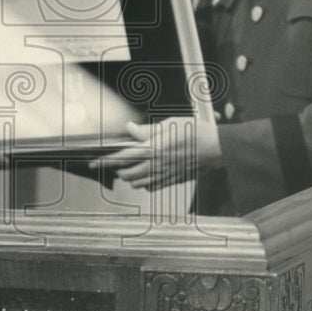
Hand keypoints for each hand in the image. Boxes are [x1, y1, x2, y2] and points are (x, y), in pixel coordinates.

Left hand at [89, 115, 220, 190]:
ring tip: (131, 166)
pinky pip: (151, 187)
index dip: (105, 160)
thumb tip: (130, 129)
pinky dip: (144, 182)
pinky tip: (147, 173)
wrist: (217, 148)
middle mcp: (156, 164)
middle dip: (117, 168)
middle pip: (126, 173)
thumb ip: (147, 130)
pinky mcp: (172, 180)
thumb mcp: (169, 124)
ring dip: (130, 175)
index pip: (121, 156)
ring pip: (137, 182)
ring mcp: (164, 174)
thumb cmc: (196, 132)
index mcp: (153, 148)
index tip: (94, 163)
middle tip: (116, 160)